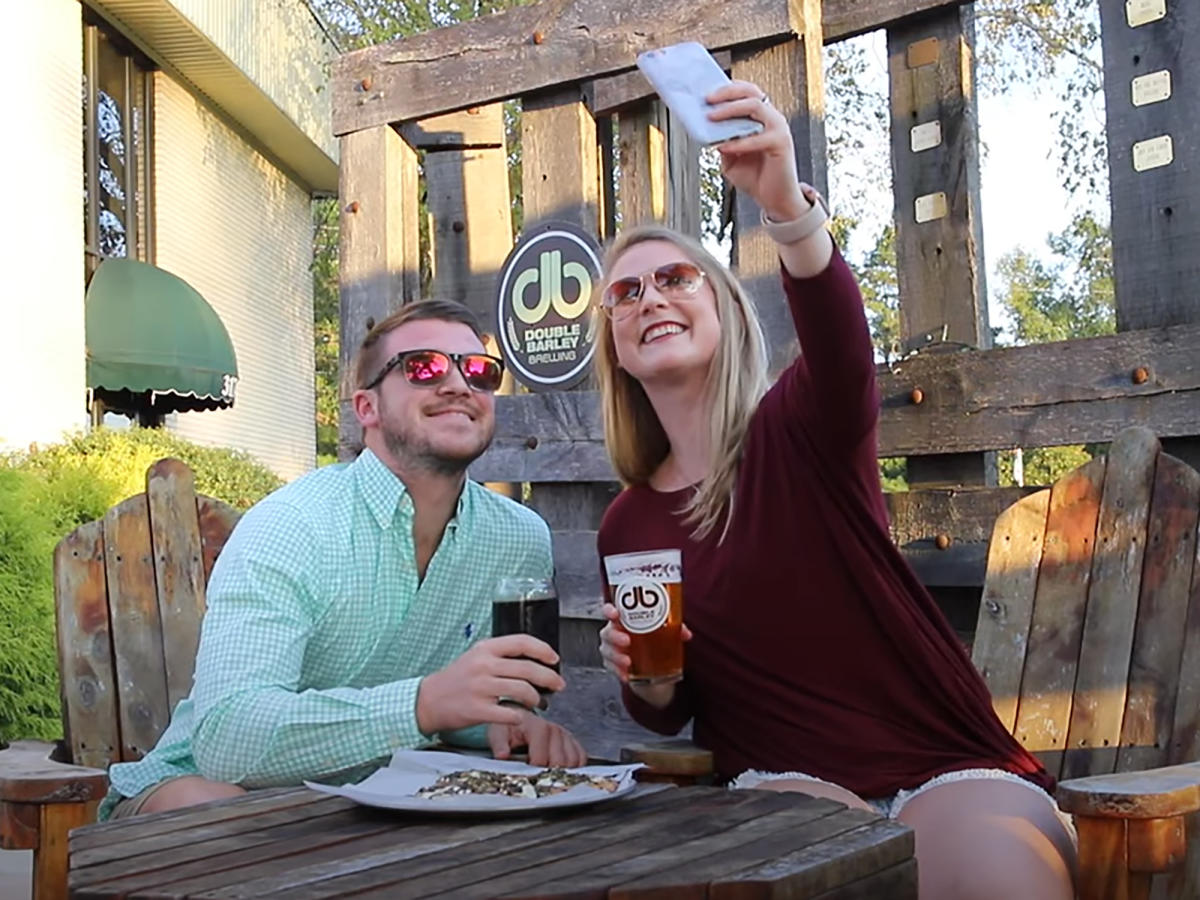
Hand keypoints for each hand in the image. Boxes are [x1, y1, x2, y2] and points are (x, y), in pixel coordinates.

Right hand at [416, 635, 563, 734]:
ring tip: (539, 703)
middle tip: (558, 685)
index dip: (543, 649)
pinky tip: (521, 716)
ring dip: (537, 699)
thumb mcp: (476, 656)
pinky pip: (510, 713)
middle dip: (549, 678)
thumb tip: (534, 659)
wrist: (428, 700)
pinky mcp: (478, 710)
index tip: (554, 659)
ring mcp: (480, 688)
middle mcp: (483, 665)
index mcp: (485, 649)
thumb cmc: (456, 679)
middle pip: (528, 669)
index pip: (521, 642)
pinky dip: (521, 716)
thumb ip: (501, 655)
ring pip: (523, 690)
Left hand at [488, 710, 587, 767]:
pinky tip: (562, 771)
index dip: (534, 771)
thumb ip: (499, 744)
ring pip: (573, 761)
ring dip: (563, 771)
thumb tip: (502, 755)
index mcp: (538, 727)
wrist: (518, 719)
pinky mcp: (572, 741)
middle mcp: (555, 730)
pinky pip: (581, 757)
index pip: (541, 758)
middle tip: (538, 779)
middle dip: (549, 773)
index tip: (527, 776)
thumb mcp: (498, 733)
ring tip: (549, 775)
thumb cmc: (509, 728)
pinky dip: (575, 767)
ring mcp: (565, 735)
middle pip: (560, 761)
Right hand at [599, 605, 691, 708]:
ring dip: (616, 655)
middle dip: (615, 636)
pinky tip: (626, 675)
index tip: (615, 614)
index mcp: (624, 620)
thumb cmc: (654, 641)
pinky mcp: (614, 666)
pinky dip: (618, 671)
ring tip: (628, 661)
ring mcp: (613, 650)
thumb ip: (675, 629)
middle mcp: (615, 633)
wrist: (653, 667)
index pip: (610, 611)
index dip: (609, 611)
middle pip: (607, 632)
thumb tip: (685, 633)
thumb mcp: (666, 633)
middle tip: (627, 641)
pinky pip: (611, 668)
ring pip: (606, 650)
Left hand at [706, 81, 810, 222]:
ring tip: (712, 117)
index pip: (745, 92)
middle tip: (707, 99)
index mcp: (760, 117)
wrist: (775, 199)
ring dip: (730, 110)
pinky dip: (738, 142)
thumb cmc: (756, 178)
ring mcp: (778, 128)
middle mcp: (771, 118)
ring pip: (755, 105)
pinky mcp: (781, 143)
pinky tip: (723, 147)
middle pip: (750, 92)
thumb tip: (707, 128)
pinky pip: (757, 137)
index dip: (726, 89)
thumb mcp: (730, 157)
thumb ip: (722, 142)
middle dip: (726, 92)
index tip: (705, 92)